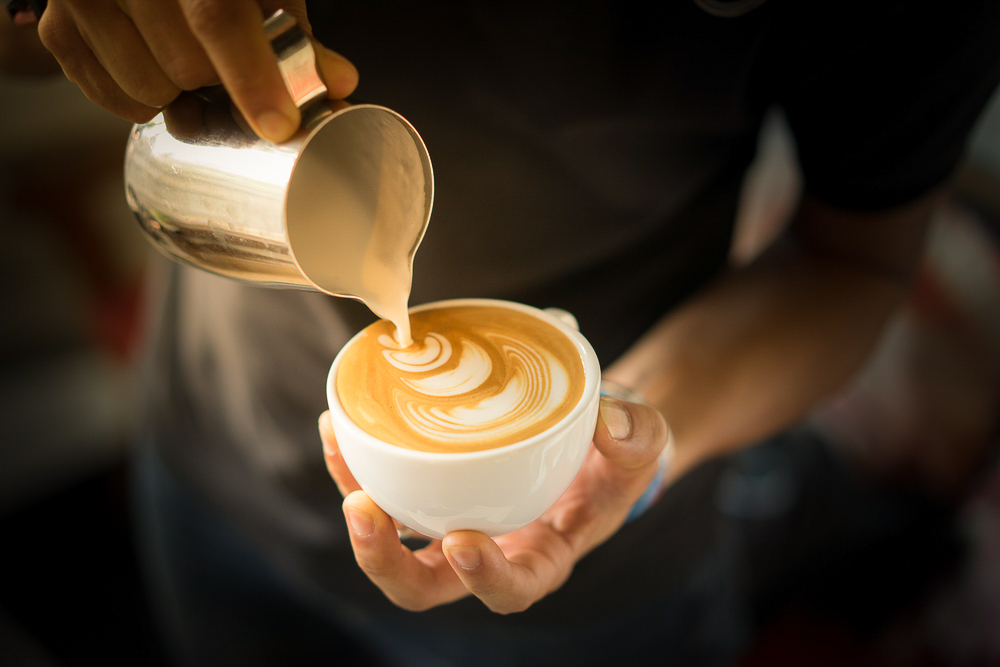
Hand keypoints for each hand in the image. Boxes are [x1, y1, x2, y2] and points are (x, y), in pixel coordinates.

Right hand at [35, 0, 357, 140]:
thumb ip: (297, 39)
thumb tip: (339, 82)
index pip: (216, 17)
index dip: (252, 76)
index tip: (278, 124)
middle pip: (185, 66)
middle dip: (216, 83)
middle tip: (224, 71)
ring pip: (147, 90)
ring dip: (179, 95)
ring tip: (186, 64)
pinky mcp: (58, 29)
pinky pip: (110, 98)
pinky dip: (140, 99)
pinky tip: (152, 67)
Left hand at [319, 397, 669, 612]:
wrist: (587, 432)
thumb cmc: (614, 451)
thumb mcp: (642, 439)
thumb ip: (637, 434)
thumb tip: (608, 422)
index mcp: (542, 555)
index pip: (512, 591)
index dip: (484, 580)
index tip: (462, 544)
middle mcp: (489, 550)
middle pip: (425, 585)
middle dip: (385, 561)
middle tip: (363, 510)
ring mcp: (452, 521)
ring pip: (390, 540)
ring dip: (356, 505)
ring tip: (339, 446)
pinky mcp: (428, 490)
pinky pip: (383, 490)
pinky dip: (355, 464)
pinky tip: (338, 426)